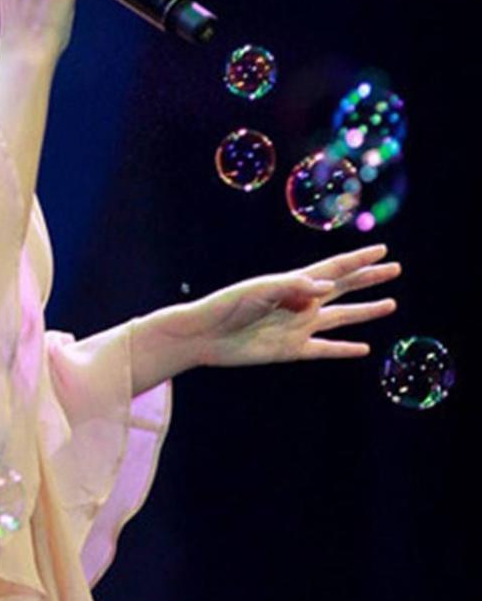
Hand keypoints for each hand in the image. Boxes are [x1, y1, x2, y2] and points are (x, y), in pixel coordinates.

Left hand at [189, 244, 401, 367]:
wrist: (205, 335)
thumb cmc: (228, 305)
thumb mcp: (260, 290)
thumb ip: (294, 286)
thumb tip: (330, 287)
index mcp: (294, 282)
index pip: (334, 268)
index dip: (358, 259)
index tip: (382, 250)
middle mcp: (301, 303)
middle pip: (344, 288)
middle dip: (369, 278)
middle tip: (395, 268)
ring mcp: (299, 327)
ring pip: (342, 317)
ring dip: (366, 311)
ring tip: (390, 304)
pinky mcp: (292, 350)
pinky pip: (326, 350)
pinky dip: (345, 349)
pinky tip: (364, 349)